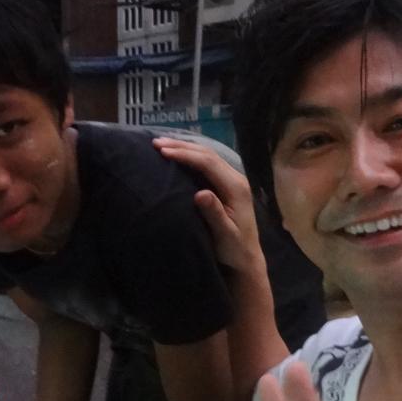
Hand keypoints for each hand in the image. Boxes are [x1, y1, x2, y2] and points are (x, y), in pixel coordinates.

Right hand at [154, 137, 262, 272]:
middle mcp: (235, 179)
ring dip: (185, 148)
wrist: (246, 258)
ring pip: (207, 156)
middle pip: (207, 154)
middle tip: (155, 143)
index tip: (163, 152)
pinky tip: (176, 154)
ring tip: (161, 144)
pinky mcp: (226, 184)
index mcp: (236, 187)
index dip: (185, 155)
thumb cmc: (234, 248)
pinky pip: (206, 164)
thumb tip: (200, 193)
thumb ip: (214, 213)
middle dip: (182, 146)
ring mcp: (231, 180)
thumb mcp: (224, 234)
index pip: (208, 163)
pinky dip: (190, 156)